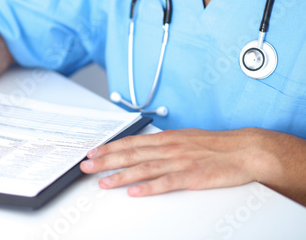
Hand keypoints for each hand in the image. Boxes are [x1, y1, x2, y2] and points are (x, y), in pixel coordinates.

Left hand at [80, 128, 271, 196]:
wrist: (244, 150)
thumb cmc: (215, 145)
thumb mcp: (184, 138)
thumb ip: (163, 143)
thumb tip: (143, 148)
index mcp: (167, 138)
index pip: (131, 142)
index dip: (110, 148)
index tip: (93, 152)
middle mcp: (169, 148)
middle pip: (131, 154)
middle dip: (106, 161)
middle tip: (87, 166)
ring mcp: (180, 162)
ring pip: (144, 168)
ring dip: (121, 176)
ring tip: (103, 182)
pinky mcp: (192, 177)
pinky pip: (167, 183)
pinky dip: (149, 188)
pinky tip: (134, 192)